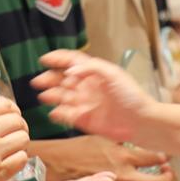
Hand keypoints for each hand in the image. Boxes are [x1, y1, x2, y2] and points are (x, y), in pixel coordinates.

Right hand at [0, 97, 28, 180]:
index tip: (11, 119)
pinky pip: (21, 159)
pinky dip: (17, 160)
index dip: (12, 111)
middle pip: (18, 121)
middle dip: (18, 128)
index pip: (6, 104)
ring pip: (23, 139)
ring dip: (18, 145)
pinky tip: (7, 163)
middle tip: (11, 137)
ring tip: (8, 151)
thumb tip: (4, 115)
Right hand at [34, 49, 154, 141]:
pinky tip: (54, 112)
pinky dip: (58, 113)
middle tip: (38, 81)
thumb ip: (90, 69)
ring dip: (51, 95)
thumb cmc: (131, 96)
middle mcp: (87, 86)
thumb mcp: (113, 74)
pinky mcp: (84, 119)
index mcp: (94, 72)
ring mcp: (85, 103)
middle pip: (62, 79)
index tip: (44, 59)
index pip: (72, 61)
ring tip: (44, 96)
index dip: (58, 59)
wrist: (141, 122)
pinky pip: (66, 115)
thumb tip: (69, 72)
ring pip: (62, 97)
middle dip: (49, 78)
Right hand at [36, 134, 173, 180]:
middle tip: (168, 173)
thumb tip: (138, 137)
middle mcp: (121, 176)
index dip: (164, 157)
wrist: (56, 165)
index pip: (154, 159)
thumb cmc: (76, 148)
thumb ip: (122, 141)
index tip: (167, 155)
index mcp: (122, 157)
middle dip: (167, 179)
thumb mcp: (102, 137)